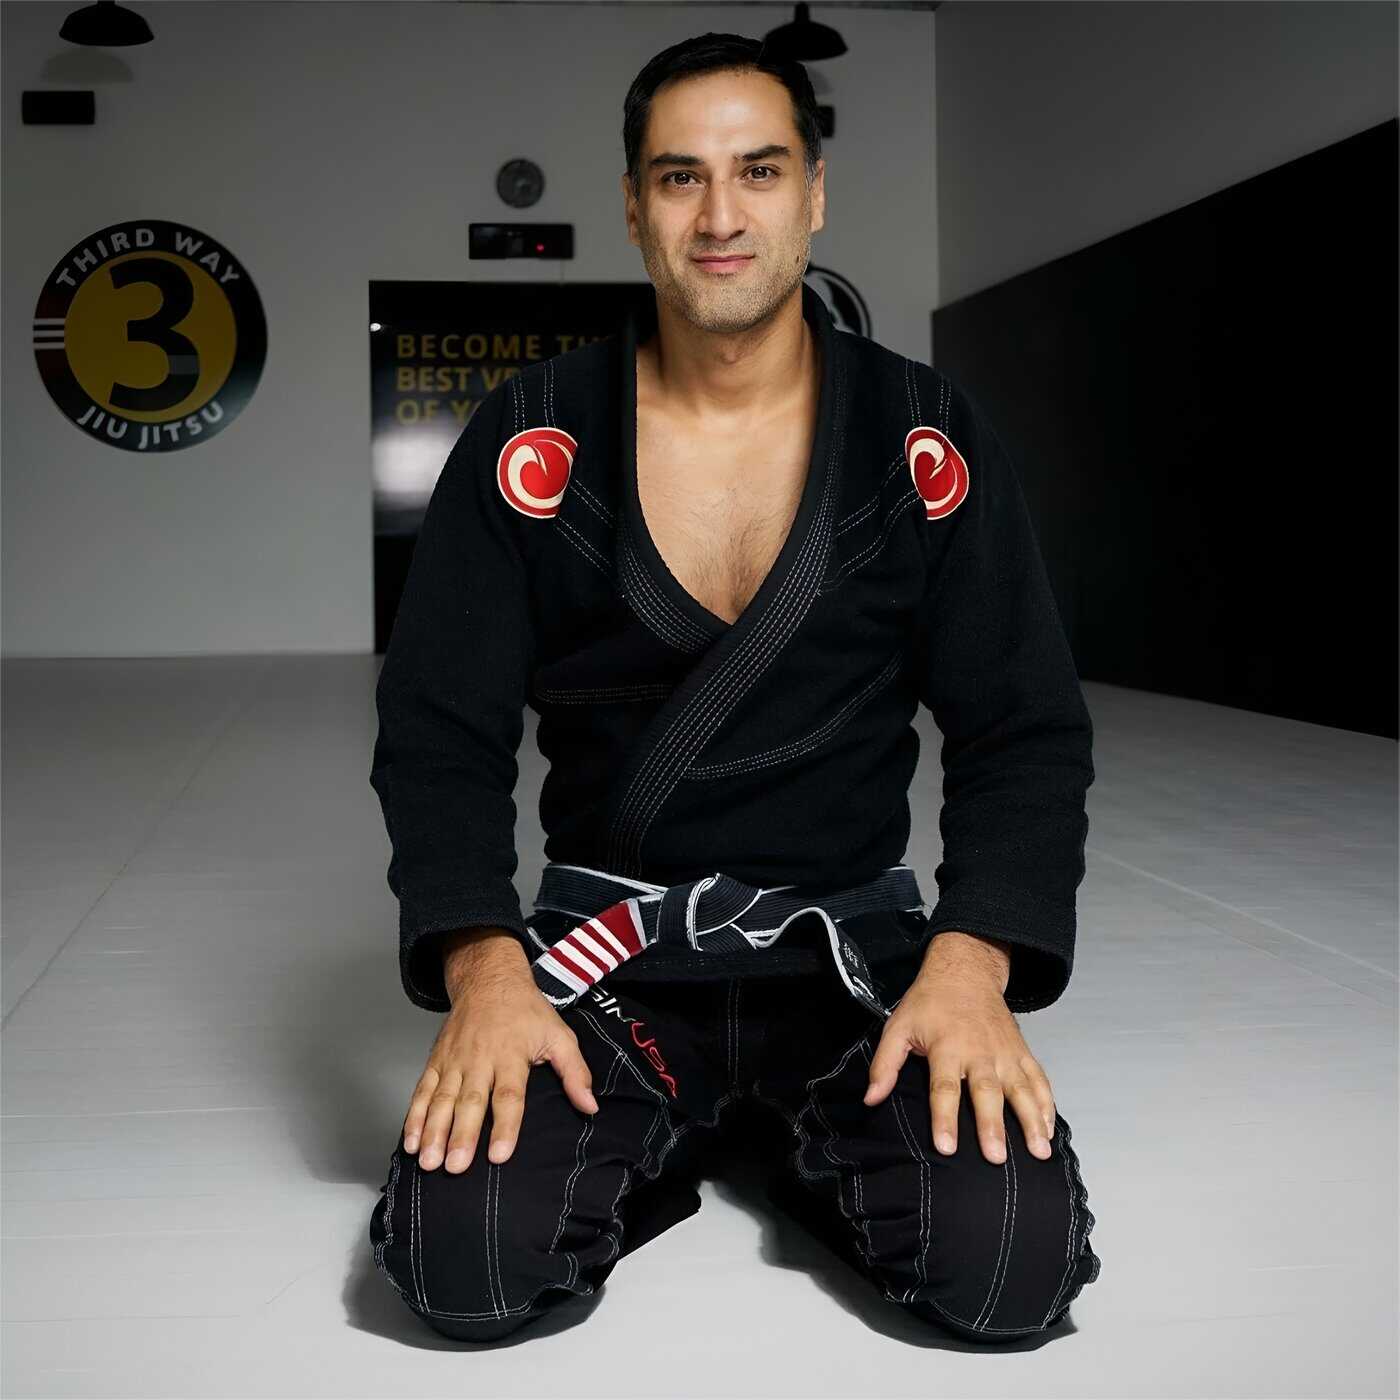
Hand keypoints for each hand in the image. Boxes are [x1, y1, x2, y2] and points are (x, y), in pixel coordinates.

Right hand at [402, 951, 597, 1172]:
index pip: (509, 1096)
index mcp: (511, 1055)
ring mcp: (454, 1061)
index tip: (500, 1155)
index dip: (505, 1126)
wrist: (489, 979)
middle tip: (456, 1166)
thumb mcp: (559, 1035)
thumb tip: (590, 1106)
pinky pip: (422, 1091)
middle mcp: (480, 1059)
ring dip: (433, 1132)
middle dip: (461, 1135)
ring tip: (429, 1161)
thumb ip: (575, 1072)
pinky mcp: (437, 1061)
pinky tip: (410, 1141)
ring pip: (442, 1100)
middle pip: (470, 1102)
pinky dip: (414, 1116)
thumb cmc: (526, 1011)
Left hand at [862, 935, 1056, 1164]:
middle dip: (993, 1125)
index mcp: (947, 1047)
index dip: (944, 1118)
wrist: (965, 972)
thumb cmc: (930, 1003)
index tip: (947, 1147)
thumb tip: (871, 1099)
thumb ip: (885, 1064)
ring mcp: (1005, 1052)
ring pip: (1021, 1089)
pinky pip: (1039, 1080)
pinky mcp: (1021, 1052)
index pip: (944, 1088)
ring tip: (1039, 1152)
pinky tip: (1049, 1131)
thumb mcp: (898, 1026)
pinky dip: (1047, 1105)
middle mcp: (979, 1051)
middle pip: (987, 1092)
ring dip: (1032, 1120)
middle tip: (996, 1157)